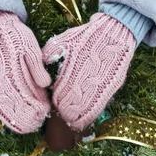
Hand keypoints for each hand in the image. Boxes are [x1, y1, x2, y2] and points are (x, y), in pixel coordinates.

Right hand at [0, 11, 51, 133]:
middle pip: (12, 103)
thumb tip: (46, 84)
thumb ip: (35, 65)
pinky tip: (5, 117)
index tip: (44, 114)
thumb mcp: (28, 44)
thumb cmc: (12, 33)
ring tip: (24, 126)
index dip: (34, 106)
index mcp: (12, 69)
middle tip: (36, 124)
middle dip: (25, 115)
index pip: (24, 94)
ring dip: (11, 116)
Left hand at [42, 13, 135, 130]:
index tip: (54, 111)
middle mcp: (88, 78)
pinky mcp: (113, 84)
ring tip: (74, 124)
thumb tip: (41, 68)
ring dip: (80, 118)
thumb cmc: (85, 36)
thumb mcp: (63, 41)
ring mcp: (102, 83)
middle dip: (67, 116)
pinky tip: (87, 118)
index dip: (57, 106)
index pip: (62, 95)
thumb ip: (49, 54)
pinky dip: (93, 113)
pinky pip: (102, 105)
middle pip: (74, 106)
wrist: (114, 30)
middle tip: (63, 121)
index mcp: (73, 69)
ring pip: (88, 110)